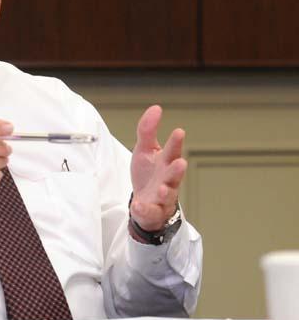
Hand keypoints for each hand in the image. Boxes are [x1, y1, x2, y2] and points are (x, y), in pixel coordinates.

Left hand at [130, 105, 186, 230]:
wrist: (146, 202)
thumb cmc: (149, 174)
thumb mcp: (144, 150)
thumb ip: (147, 130)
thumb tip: (156, 108)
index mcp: (166, 163)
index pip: (172, 151)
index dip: (175, 142)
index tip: (179, 132)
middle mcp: (168, 180)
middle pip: (174, 175)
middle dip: (177, 169)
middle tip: (180, 162)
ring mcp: (162, 197)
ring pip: (167, 195)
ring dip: (166, 192)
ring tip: (163, 189)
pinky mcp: (152, 211)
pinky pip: (149, 212)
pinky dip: (145, 209)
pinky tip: (139, 205)